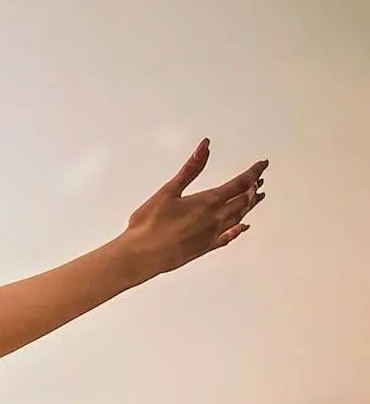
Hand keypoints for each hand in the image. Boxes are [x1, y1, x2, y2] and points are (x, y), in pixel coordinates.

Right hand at [119, 138, 266, 279]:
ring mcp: (212, 234)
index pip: (239, 183)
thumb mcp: (168, 191)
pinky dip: (238, 230)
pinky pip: (228, 237)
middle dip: (252, 188)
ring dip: (249, 206)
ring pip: (238, 217)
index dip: (253, 173)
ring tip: (256, 198)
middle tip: (259, 180)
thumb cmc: (149, 224)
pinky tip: (243, 227)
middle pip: (243, 200)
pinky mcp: (205, 248)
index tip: (262, 165)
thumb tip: (205, 146)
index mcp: (207, 201)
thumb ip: (190, 169)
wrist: (140, 256)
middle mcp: (215, 218)